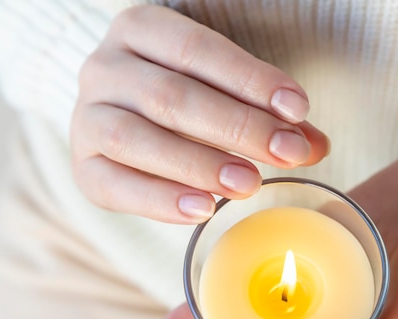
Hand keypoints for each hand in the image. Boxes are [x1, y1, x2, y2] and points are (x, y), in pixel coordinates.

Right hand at [70, 5, 328, 223]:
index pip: (198, 51)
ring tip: (248, 184)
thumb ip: (267, 113)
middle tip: (287, 153)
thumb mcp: (224, 89)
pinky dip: (161, 199)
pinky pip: (115, 185)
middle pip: (172, 97)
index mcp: (140, 30)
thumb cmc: (186, 95)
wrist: (124, 112)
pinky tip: (205, 209)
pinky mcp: (82, 165)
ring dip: (198, 164)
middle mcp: (104, 67)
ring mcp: (86, 116)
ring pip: (137, 138)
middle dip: (237, 127)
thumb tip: (315, 145)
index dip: (250, 80)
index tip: (297, 110)